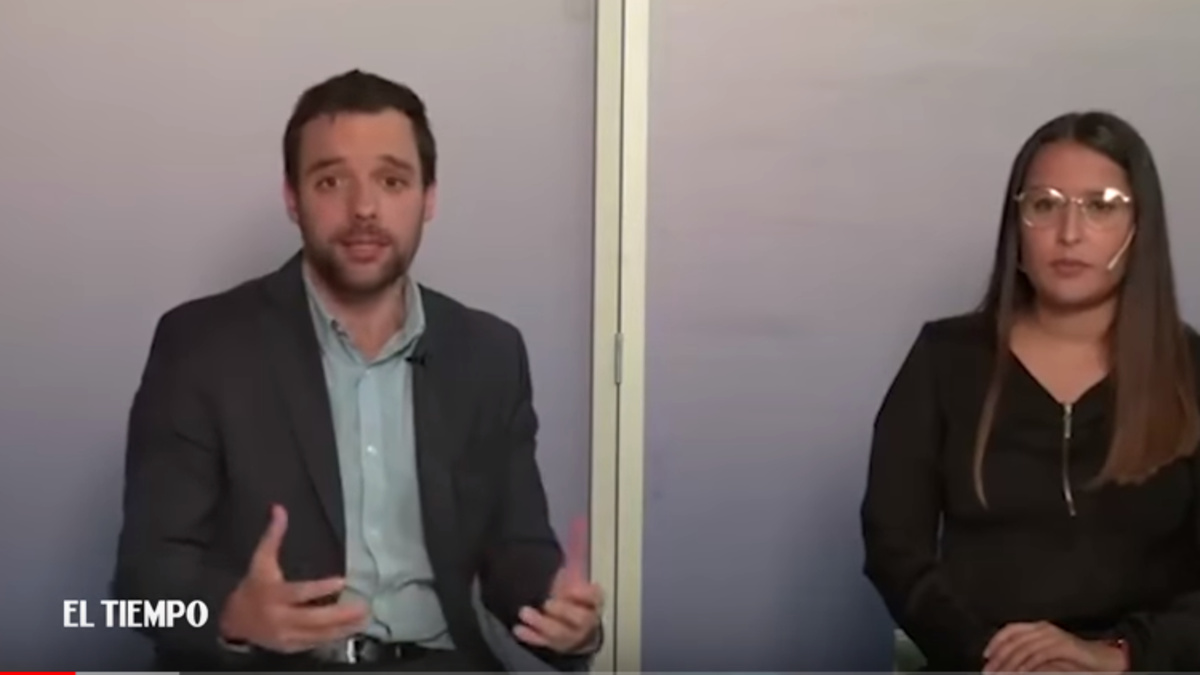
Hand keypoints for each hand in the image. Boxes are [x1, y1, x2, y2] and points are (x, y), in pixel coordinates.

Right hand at [219, 505, 367, 652]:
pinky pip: (315, 643)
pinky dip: (333, 637)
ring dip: (343, 628)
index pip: (299, 592)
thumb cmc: (252, 588)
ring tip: (364, 619)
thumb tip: (279, 508)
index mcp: (273, 594)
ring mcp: (285, 635)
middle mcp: (279, 617)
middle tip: (363, 607)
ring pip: (317, 634)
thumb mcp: (260, 560)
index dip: (320, 589)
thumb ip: (272, 536)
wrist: (233, 622)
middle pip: (312, 618)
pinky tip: (350, 630)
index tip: (342, 581)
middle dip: (339, 614)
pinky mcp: (290, 646)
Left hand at [513, 516, 603, 653]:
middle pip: (580, 618)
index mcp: (593, 602)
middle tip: (548, 601)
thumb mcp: (575, 581)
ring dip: (542, 623)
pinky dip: (531, 637)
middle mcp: (586, 620)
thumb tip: (573, 526)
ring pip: (560, 633)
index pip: (594, 597)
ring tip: (525, 612)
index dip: (584, 593)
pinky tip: (519, 629)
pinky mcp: (557, 646)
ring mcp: (572, 636)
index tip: (570, 588)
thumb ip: (572, 563)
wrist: (580, 632)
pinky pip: (544, 643)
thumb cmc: (576, 601)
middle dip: (563, 611)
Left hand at [983, 622, 1127, 672]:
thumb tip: (1007, 666)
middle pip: (1013, 640)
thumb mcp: (1046, 657)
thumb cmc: (1074, 660)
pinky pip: (1039, 655)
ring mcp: (1053, 636)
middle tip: (989, 671)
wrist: (1103, 660)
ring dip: (1010, 664)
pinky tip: (1020, 674)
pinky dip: (1027, 666)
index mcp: (1037, 627)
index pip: (1010, 630)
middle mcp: (1043, 628)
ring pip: (1023, 649)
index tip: (986, 656)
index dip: (995, 642)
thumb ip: (1028, 658)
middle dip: (999, 657)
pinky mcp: (1063, 645)